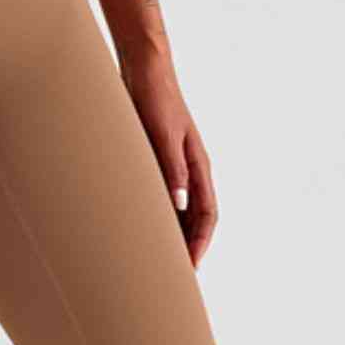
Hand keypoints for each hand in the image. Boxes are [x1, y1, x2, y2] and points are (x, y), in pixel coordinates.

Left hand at [122, 54, 217, 267]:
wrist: (143, 69)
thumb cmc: (156, 98)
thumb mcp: (164, 135)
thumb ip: (172, 168)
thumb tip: (179, 204)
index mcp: (198, 166)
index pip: (207, 215)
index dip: (200, 243)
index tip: (190, 267)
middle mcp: (188, 171)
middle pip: (193, 219)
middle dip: (186, 247)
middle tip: (172, 275)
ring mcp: (172, 167)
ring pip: (176, 210)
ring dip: (170, 234)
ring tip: (155, 259)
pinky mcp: (153, 162)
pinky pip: (157, 197)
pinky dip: (153, 216)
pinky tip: (137, 229)